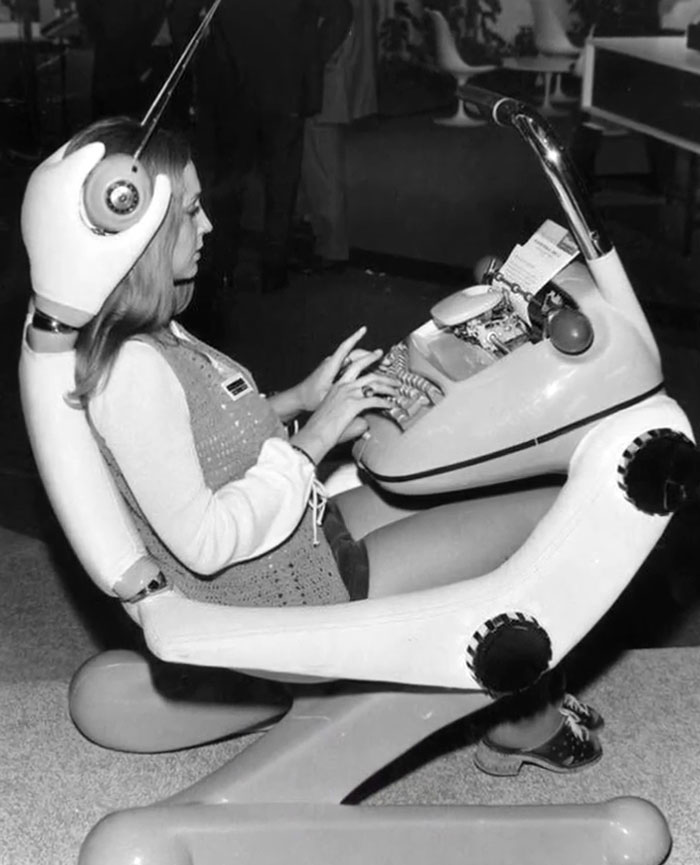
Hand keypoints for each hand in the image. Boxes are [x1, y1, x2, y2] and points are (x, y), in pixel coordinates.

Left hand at [21, 141, 171, 326]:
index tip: (114, 152)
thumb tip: (166, 182)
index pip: (75, 161)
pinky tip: (81, 187)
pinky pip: (44, 183)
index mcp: (58, 203)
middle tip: (108, 159)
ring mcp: (29, 205)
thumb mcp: (130, 248)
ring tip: (97, 171)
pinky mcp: (27, 212)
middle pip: (60, 158)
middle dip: (84, 153)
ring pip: (49, 168)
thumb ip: (153, 214)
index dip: (95, 150)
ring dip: (72, 164)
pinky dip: (62, 177)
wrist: (61, 302)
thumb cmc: (94, 279)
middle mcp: (37, 199)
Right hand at [291, 358, 399, 463]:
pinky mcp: (353, 404)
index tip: (380, 368)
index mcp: (337, 385)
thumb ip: (353, 416)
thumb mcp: (338, 414)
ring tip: (397, 390)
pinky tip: (390, 405)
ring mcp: (349, 393)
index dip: (370, 367)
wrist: (316, 432)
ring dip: (388, 386)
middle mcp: (343, 386)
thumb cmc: (323, 426)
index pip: (356, 369)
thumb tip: (367, 425)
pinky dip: (385, 402)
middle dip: (385, 375)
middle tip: (394, 379)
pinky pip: (374, 400)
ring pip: (374, 383)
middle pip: (369, 373)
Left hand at [294, 326, 382, 412]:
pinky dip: (364, 368)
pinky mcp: (336, 372)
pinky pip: (352, 366)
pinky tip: (374, 372)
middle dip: (371, 356)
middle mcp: (333, 364)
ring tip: (384, 366)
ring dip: (370, 362)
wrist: (300, 398)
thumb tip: (354, 392)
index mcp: (330, 367)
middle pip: (355, 354)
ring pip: (355, 360)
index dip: (354, 338)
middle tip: (385, 359)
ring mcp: (335, 367)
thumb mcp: (325, 396)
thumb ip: (339, 391)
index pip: (344, 348)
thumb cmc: (310, 398)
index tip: (363, 329)